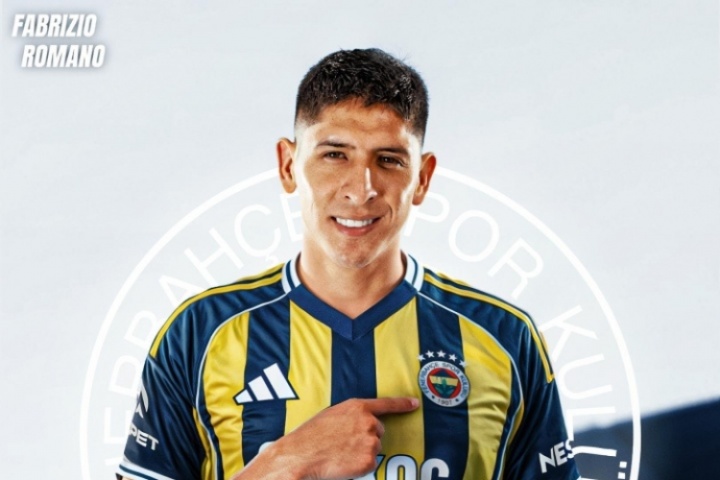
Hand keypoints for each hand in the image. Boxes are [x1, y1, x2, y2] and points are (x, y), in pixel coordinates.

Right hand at [232, 397, 418, 479]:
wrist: (301, 455)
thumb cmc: (311, 435)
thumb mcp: (332, 415)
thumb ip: (352, 415)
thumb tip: (363, 421)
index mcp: (358, 407)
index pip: (387, 404)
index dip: (403, 404)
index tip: (415, 404)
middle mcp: (369, 422)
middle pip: (379, 431)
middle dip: (366, 437)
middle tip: (344, 443)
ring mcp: (371, 442)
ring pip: (374, 448)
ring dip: (362, 452)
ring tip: (340, 453)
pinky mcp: (369, 461)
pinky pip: (370, 464)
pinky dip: (360, 467)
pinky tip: (343, 463)